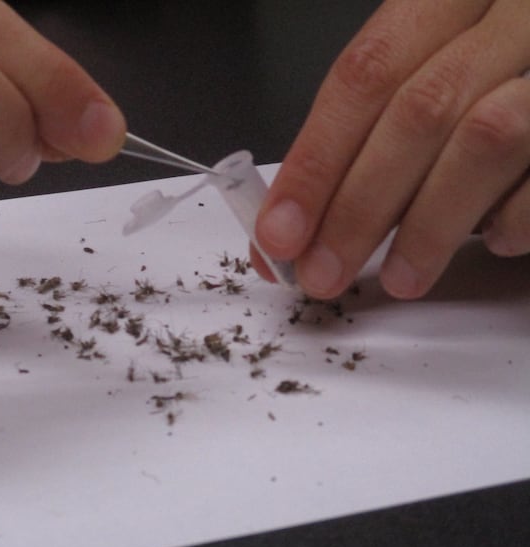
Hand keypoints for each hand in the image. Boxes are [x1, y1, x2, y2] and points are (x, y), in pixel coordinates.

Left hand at [253, 0, 529, 298]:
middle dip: (357, 207)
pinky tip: (490, 241)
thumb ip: (360, 139)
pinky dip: (511, 220)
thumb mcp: (421, 79)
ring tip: (399, 279)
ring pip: (485, 140)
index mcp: (449, 0)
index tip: (279, 232)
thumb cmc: (483, 82)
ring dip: (427, 227)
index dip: (315, 160)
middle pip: (418, 111)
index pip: (366, 73)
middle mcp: (510, 16)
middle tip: (321, 274)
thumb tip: (288, 227)